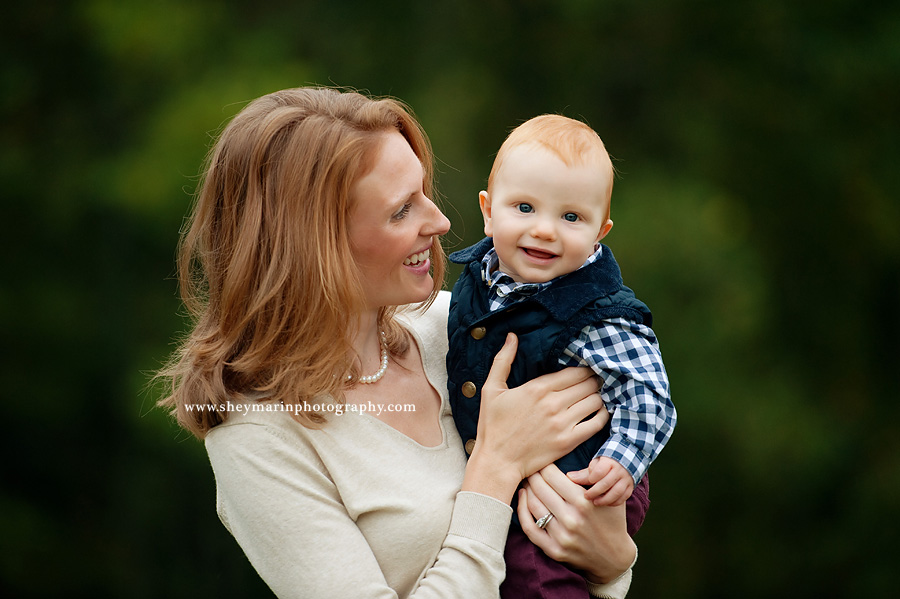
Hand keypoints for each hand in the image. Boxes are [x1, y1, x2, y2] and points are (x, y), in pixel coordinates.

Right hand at [462, 334, 606, 502]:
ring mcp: (562, 424)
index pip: (574, 371)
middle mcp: (552, 404)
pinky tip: (598, 411)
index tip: (586, 368)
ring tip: (596, 394)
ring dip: (597, 395)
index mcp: (536, 388)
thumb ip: (503, 360)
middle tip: (594, 380)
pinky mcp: (568, 441)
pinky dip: (602, 414)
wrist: (497, 461)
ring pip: (594, 400)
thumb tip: (512, 336)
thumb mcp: (491, 389)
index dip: (584, 368)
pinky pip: (596, 423)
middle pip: (587, 383)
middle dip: (593, 379)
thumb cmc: (492, 425)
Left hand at [518, 465, 635, 583]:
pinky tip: (522, 498)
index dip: (544, 465)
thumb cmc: (610, 520)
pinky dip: (521, 511)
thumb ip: (591, 477)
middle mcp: (572, 519)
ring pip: (533, 505)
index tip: (541, 461)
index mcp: (584, 502)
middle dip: (533, 474)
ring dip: (526, 489)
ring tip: (526, 481)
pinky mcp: (554, 550)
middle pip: (540, 488)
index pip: (552, 475)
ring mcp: (562, 536)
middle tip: (530, 468)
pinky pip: (529, 527)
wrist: (613, 557)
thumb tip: (570, 456)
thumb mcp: (608, 495)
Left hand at [570, 457, 633, 505]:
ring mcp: (626, 479)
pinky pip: (624, 497)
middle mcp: (619, 470)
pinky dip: (614, 502)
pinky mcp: (631, 487)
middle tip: (586, 497)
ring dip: (605, 499)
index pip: (599, 471)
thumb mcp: (596, 464)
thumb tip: (569, 477)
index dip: (592, 478)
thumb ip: (584, 473)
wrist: (627, 459)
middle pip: (606, 483)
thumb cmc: (606, 463)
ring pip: (616, 492)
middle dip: (595, 492)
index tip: (587, 482)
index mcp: (609, 462)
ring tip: (595, 502)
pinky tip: (606, 504)